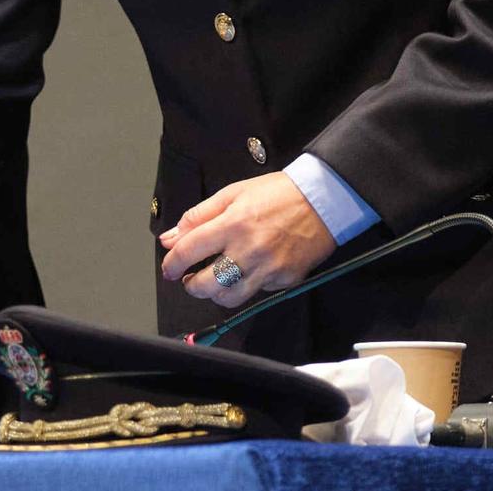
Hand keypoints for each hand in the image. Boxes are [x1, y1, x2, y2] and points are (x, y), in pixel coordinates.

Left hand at [158, 173, 336, 309]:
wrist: (323, 200)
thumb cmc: (278, 193)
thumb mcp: (232, 194)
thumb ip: (197, 217)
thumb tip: (171, 237)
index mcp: (231, 225)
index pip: (188, 251)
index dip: (172, 264)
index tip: (169, 268)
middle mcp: (249, 250)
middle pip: (207, 285)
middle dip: (191, 286)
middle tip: (190, 278)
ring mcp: (269, 268)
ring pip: (230, 298)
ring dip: (215, 294)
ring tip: (215, 281)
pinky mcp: (286, 280)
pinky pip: (258, 292)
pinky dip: (247, 286)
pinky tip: (248, 271)